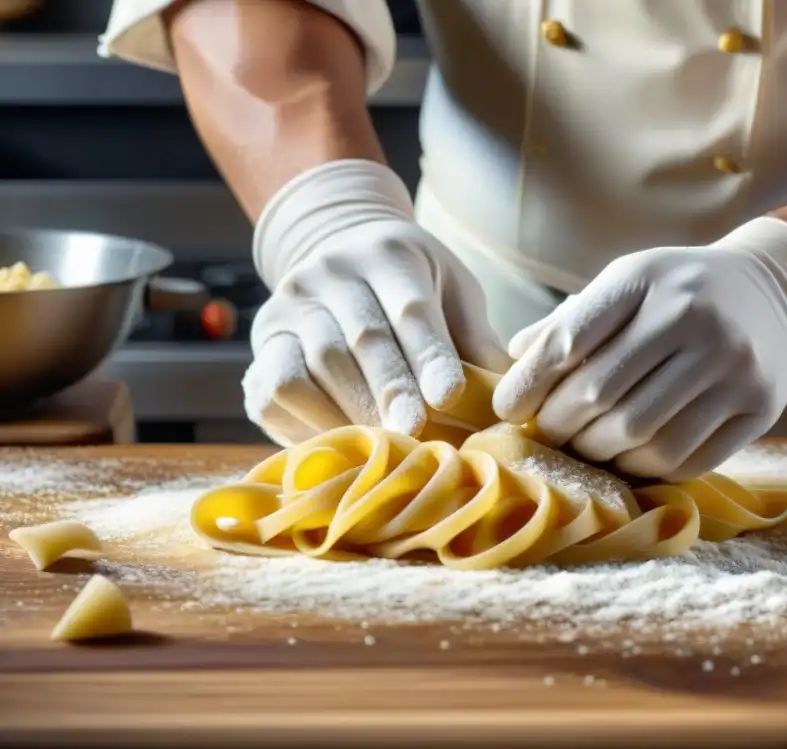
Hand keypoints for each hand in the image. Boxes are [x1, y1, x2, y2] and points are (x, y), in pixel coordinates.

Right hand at [243, 160, 509, 445]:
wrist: (341, 255)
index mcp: (388, 253)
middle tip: (416, 434)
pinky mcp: (262, 343)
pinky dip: (308, 421)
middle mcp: (329, 272)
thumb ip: (477, 339)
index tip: (449, 397)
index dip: (429, 356)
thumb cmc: (414, 285)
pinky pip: (276, 388)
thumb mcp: (453, 292)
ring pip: (314, 367)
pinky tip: (342, 441)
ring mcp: (287, 306)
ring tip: (386, 447)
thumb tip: (514, 393)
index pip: (409, 309)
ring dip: (352, 413)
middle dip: (390, 392)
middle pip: (360, 340)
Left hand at [493, 218, 786, 480]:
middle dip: (559, 425)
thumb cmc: (680, 292)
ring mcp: (731, 366)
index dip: (528, 384)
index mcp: (647, 280)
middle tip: (548, 434)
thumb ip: (571, 321)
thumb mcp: (627, 283)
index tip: (507, 409)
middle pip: (601, 395)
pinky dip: (645, 469)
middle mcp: (692, 318)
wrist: (776, 293)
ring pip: (641, 436)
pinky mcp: (759, 408)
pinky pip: (685, 459)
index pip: (570, 340)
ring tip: (586, 447)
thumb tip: (513, 360)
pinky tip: (629, 458)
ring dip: (599, 454)